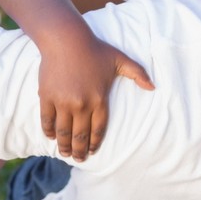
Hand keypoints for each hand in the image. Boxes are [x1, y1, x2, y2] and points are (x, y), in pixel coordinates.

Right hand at [38, 36, 152, 160]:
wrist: (66, 40)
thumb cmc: (95, 50)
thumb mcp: (120, 60)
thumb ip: (138, 74)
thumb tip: (154, 87)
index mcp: (100, 99)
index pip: (98, 129)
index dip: (95, 143)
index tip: (93, 151)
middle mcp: (81, 104)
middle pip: (80, 135)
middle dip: (80, 150)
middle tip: (79, 159)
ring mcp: (62, 102)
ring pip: (63, 131)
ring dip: (64, 145)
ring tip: (65, 153)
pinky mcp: (46, 97)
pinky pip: (47, 120)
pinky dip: (49, 130)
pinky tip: (51, 137)